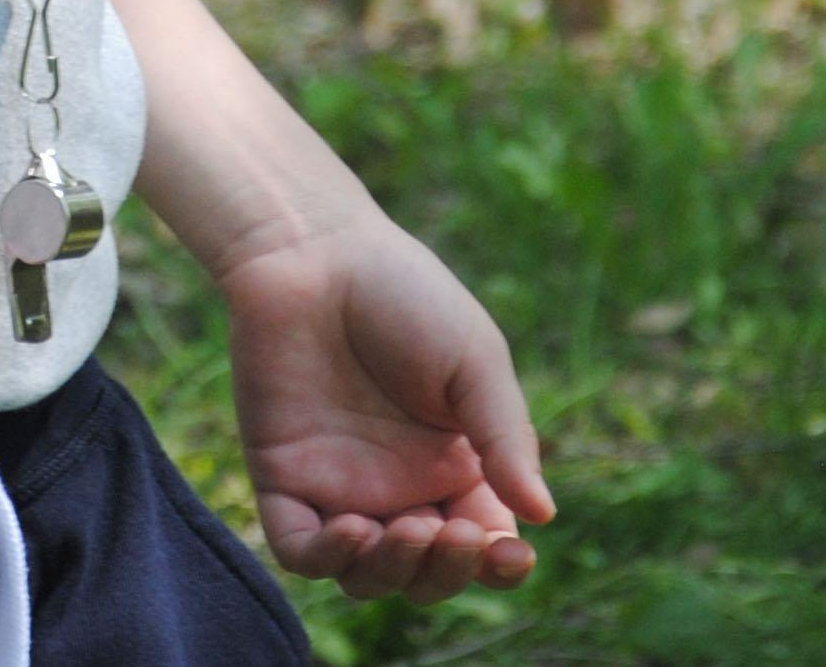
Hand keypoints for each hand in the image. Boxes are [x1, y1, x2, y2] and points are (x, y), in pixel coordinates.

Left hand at [222, 206, 555, 606]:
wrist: (314, 249)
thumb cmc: (403, 292)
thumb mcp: (473, 359)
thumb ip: (505, 437)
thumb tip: (543, 515)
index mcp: (452, 464)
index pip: (482, 544)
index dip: (499, 565)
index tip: (512, 552)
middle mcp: (397, 487)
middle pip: (427, 573)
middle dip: (448, 572)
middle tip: (452, 529)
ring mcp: (338, 486)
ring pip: (368, 576)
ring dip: (394, 572)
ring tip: (408, 529)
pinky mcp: (282, 477)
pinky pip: (302, 550)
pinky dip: (329, 559)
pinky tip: (354, 529)